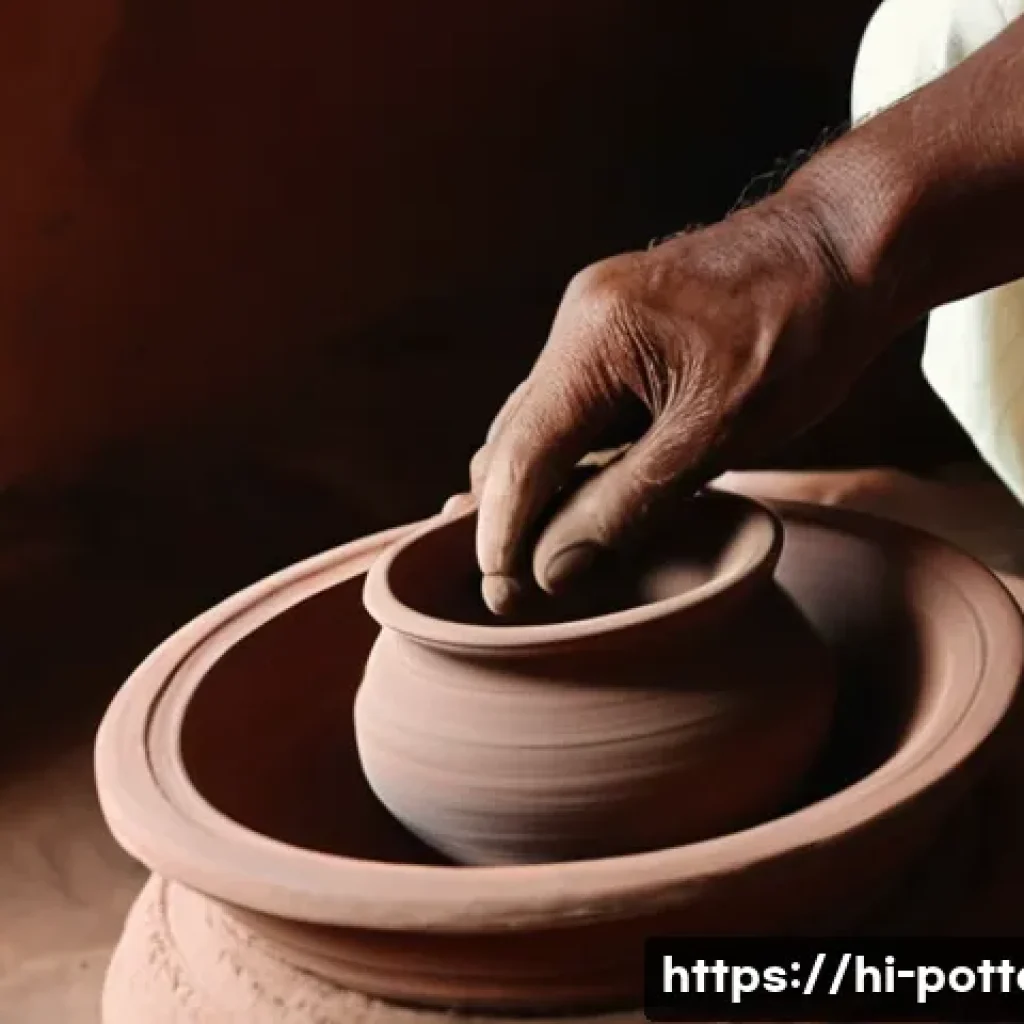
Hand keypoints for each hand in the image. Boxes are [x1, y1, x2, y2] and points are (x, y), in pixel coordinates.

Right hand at [470, 194, 885, 613]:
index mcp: (595, 338)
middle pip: (512, 441)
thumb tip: (554, 570)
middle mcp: (576, 323)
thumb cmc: (802, 332)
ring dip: (535, 491)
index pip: (521, 456)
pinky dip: (568, 462)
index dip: (502, 533)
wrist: (846, 246)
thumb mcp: (721, 434)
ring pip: (535, 426)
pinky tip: (581, 502)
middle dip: (507, 516)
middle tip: (516, 591)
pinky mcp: (615, 334)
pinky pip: (569, 409)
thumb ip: (628, 505)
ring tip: (542, 558)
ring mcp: (592, 323)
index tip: (499, 595)